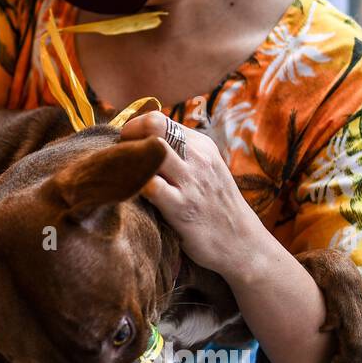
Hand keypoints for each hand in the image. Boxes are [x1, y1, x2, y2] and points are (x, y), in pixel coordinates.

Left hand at [119, 111, 266, 278]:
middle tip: (119, 158)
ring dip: (128, 159)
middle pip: (152, 125)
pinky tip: (128, 194)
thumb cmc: (213, 206)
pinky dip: (132, 184)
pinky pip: (148, 185)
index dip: (133, 130)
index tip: (125, 148)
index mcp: (201, 144)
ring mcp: (190, 181)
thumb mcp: (205, 169)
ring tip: (121, 176)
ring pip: (151, 149)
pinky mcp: (181, 207)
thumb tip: (140, 141)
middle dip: (127, 137)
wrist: (242, 243)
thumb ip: (179, 153)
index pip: (157, 119)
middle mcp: (197, 157)